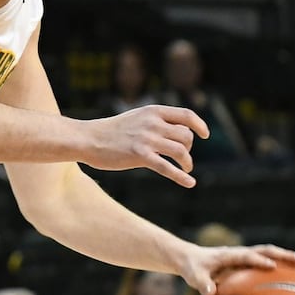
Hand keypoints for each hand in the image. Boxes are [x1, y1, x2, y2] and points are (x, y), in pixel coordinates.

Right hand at [82, 105, 209, 186]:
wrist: (88, 139)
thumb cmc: (111, 131)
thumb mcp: (136, 118)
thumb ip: (155, 121)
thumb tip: (176, 131)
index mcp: (153, 111)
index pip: (186, 115)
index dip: (199, 125)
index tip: (205, 135)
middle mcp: (153, 123)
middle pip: (186, 136)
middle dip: (188, 148)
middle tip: (182, 157)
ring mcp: (147, 139)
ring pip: (181, 151)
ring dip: (187, 163)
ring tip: (186, 169)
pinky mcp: (140, 155)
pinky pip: (167, 167)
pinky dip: (181, 176)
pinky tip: (189, 183)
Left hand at [182, 242, 294, 294]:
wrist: (192, 259)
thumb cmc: (193, 268)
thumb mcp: (193, 276)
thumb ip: (200, 284)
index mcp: (230, 255)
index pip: (247, 256)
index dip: (258, 260)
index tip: (271, 266)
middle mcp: (243, 253)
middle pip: (270, 251)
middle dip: (289, 256)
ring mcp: (250, 257)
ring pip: (276, 255)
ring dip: (294, 260)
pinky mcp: (252, 263)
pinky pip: (273, 264)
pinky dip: (287, 269)